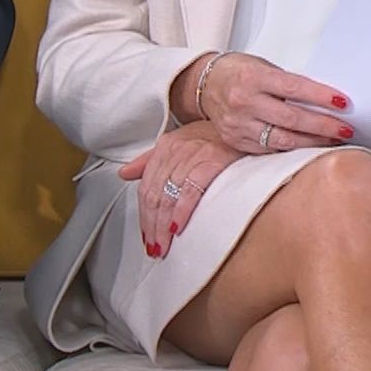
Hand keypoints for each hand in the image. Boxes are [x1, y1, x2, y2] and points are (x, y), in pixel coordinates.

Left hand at [119, 123, 240, 257]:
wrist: (246, 123)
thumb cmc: (214, 138)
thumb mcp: (180, 143)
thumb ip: (150, 160)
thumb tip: (124, 173)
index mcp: (166, 146)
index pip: (146, 186)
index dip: (143, 215)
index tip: (146, 235)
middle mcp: (176, 150)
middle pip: (155, 194)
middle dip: (151, 225)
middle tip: (154, 247)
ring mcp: (194, 155)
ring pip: (169, 196)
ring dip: (163, 225)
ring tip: (164, 245)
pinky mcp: (213, 161)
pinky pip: (191, 191)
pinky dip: (182, 211)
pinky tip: (178, 227)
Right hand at [196, 52, 353, 154]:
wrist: (204, 84)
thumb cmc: (238, 72)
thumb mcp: (263, 67)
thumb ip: (289, 84)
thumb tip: (325, 100)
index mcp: (253, 77)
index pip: (294, 88)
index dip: (321, 97)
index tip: (343, 103)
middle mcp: (244, 102)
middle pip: (292, 119)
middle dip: (323, 125)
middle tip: (345, 129)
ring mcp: (239, 124)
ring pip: (283, 140)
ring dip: (312, 142)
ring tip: (333, 141)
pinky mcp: (236, 141)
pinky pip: (270, 150)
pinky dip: (292, 149)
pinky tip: (307, 147)